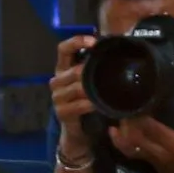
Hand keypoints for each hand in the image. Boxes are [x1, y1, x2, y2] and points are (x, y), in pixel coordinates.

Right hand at [49, 35, 97, 162]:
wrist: (79, 131)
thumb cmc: (87, 101)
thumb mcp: (90, 82)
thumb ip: (96, 67)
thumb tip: (117, 47)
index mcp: (63, 69)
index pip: (63, 49)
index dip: (76, 41)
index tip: (94, 41)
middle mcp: (57, 81)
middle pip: (72, 70)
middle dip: (89, 71)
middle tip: (106, 71)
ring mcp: (57, 98)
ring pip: (76, 88)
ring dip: (91, 88)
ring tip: (105, 89)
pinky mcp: (61, 112)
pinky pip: (78, 105)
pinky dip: (91, 104)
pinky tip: (100, 104)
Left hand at [111, 93, 173, 172]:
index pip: (151, 129)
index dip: (139, 116)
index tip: (135, 100)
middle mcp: (161, 154)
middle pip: (135, 137)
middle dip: (126, 122)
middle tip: (123, 106)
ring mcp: (154, 161)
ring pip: (129, 147)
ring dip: (120, 133)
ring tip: (115, 118)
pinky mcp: (151, 166)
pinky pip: (132, 153)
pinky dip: (122, 143)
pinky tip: (116, 133)